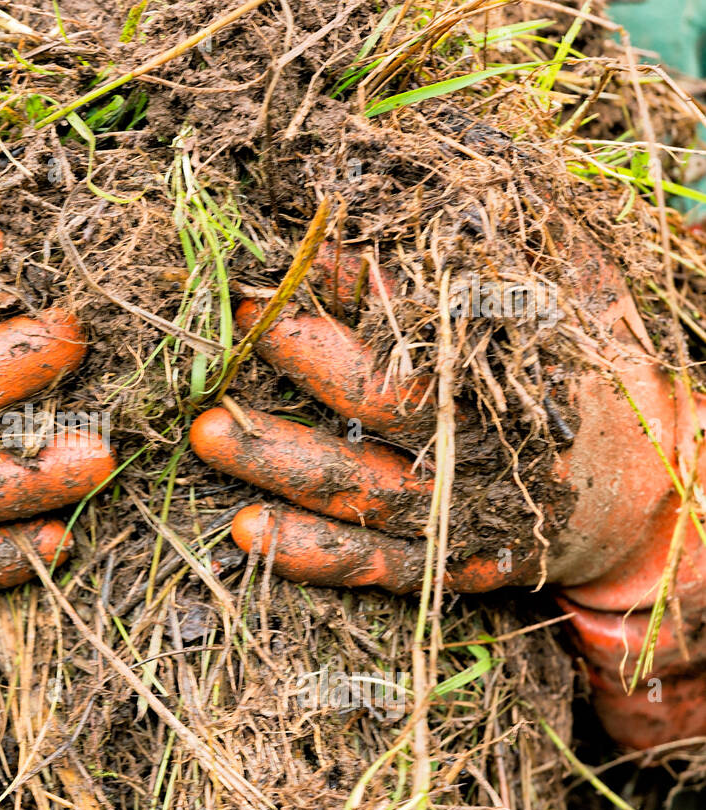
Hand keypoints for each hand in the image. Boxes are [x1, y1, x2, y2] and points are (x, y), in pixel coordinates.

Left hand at [191, 239, 705, 748]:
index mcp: (519, 367)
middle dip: (306, 362)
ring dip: (278, 461)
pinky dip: (309, 553)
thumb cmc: (589, 374)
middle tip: (238, 329)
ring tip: (204, 433)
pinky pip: (372, 565)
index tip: (297, 258)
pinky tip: (244, 532)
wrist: (648, 498)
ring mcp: (464, 514)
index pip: (433, 322)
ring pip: (361, 489)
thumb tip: (407, 198)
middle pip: (386, 403)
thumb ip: (494, 252)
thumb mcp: (566, 297)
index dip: (360, 290)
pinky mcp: (448, 568)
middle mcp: (488, 443)